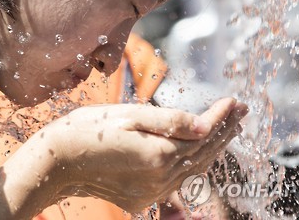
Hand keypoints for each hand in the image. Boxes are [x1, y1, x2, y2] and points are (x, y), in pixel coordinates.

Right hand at [46, 97, 246, 212]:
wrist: (57, 164)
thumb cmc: (87, 131)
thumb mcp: (127, 115)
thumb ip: (168, 121)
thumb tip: (203, 124)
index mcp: (158, 154)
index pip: (201, 132)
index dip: (220, 116)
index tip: (234, 100)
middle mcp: (159, 178)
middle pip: (203, 152)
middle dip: (225, 130)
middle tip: (241, 112)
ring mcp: (152, 192)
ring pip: (194, 168)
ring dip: (213, 147)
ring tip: (229, 128)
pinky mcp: (142, 198)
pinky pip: (178, 180)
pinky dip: (194, 162)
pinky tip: (199, 150)